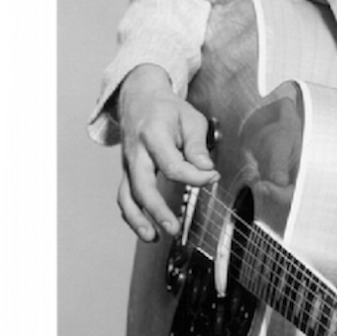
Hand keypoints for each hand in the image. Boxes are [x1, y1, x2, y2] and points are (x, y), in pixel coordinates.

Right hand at [115, 64, 217, 241]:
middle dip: (157, 210)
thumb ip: (197, 146)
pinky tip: (146, 230)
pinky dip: (132, 216)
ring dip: (137, 220)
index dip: (195, 176)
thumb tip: (206, 170)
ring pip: (126, 196)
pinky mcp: (126, 173)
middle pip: (142, 185)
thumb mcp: (190, 118)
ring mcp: (127, 164)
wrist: (139, 98)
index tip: (212, 176)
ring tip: (153, 238)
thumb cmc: (168, 110)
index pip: (172, 165)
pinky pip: (125, 197)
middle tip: (174, 228)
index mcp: (153, 135)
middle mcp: (136, 152)